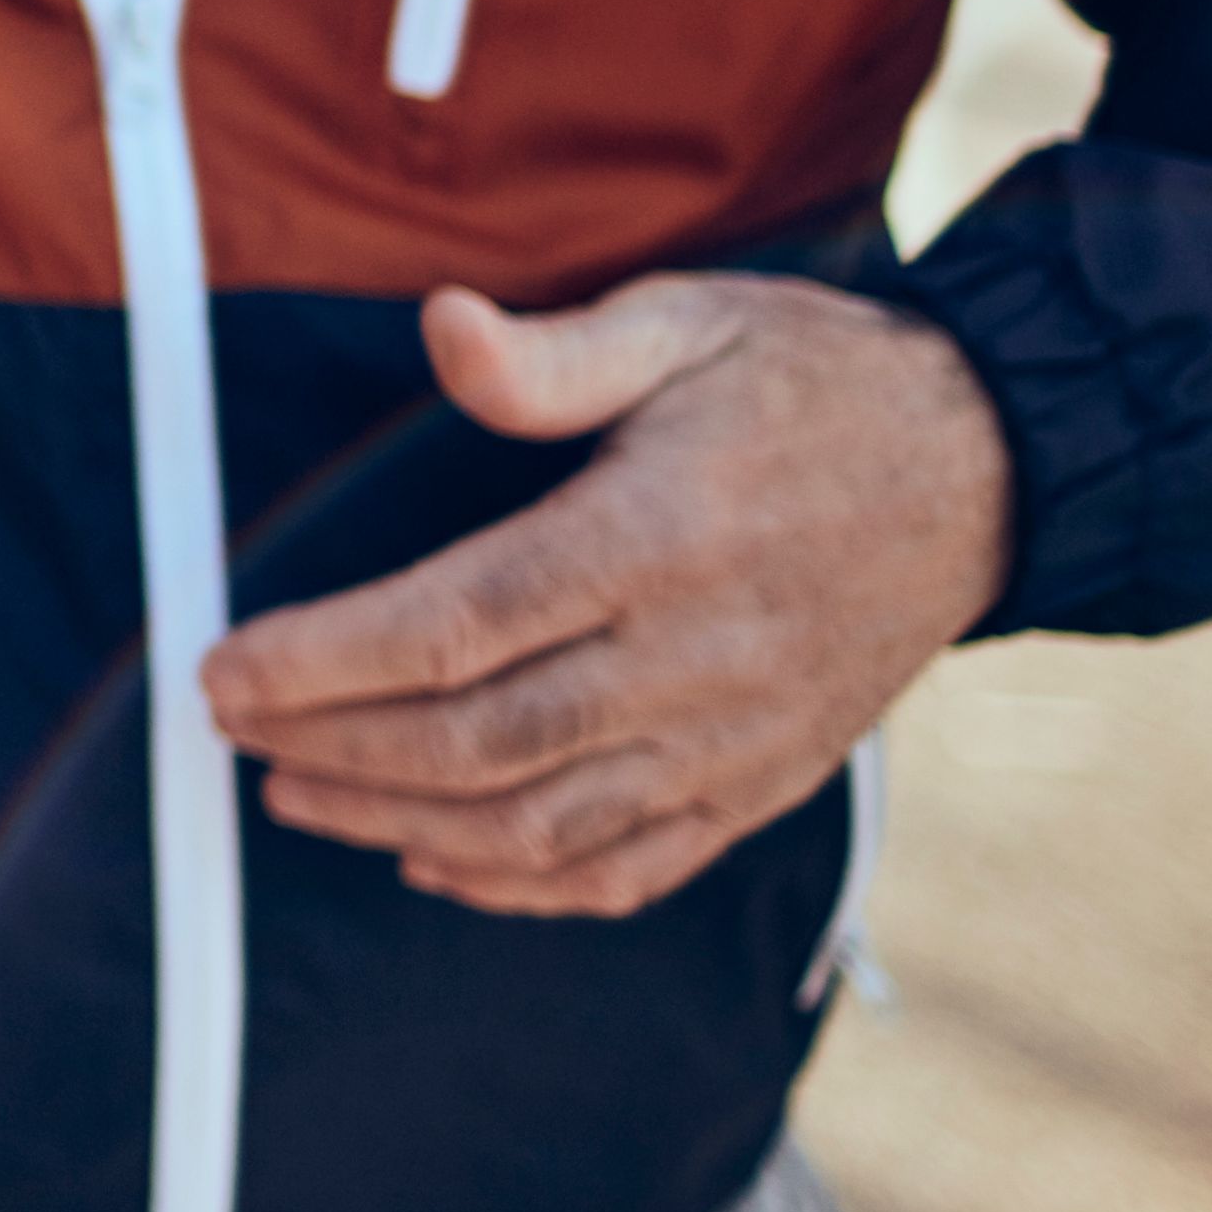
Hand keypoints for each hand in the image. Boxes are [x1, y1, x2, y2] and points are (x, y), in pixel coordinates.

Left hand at [199, 274, 1010, 921]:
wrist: (988, 471)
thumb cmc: (814, 385)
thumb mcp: (689, 324)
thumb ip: (553, 353)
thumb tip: (442, 329)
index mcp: (655, 540)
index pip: (454, 625)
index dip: (322, 660)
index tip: (223, 673)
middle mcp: (694, 659)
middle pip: (478, 741)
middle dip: (334, 749)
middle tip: (233, 735)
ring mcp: (734, 739)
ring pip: (541, 826)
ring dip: (399, 826)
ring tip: (298, 798)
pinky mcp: (763, 785)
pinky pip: (629, 870)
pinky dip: (521, 886)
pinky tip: (434, 864)